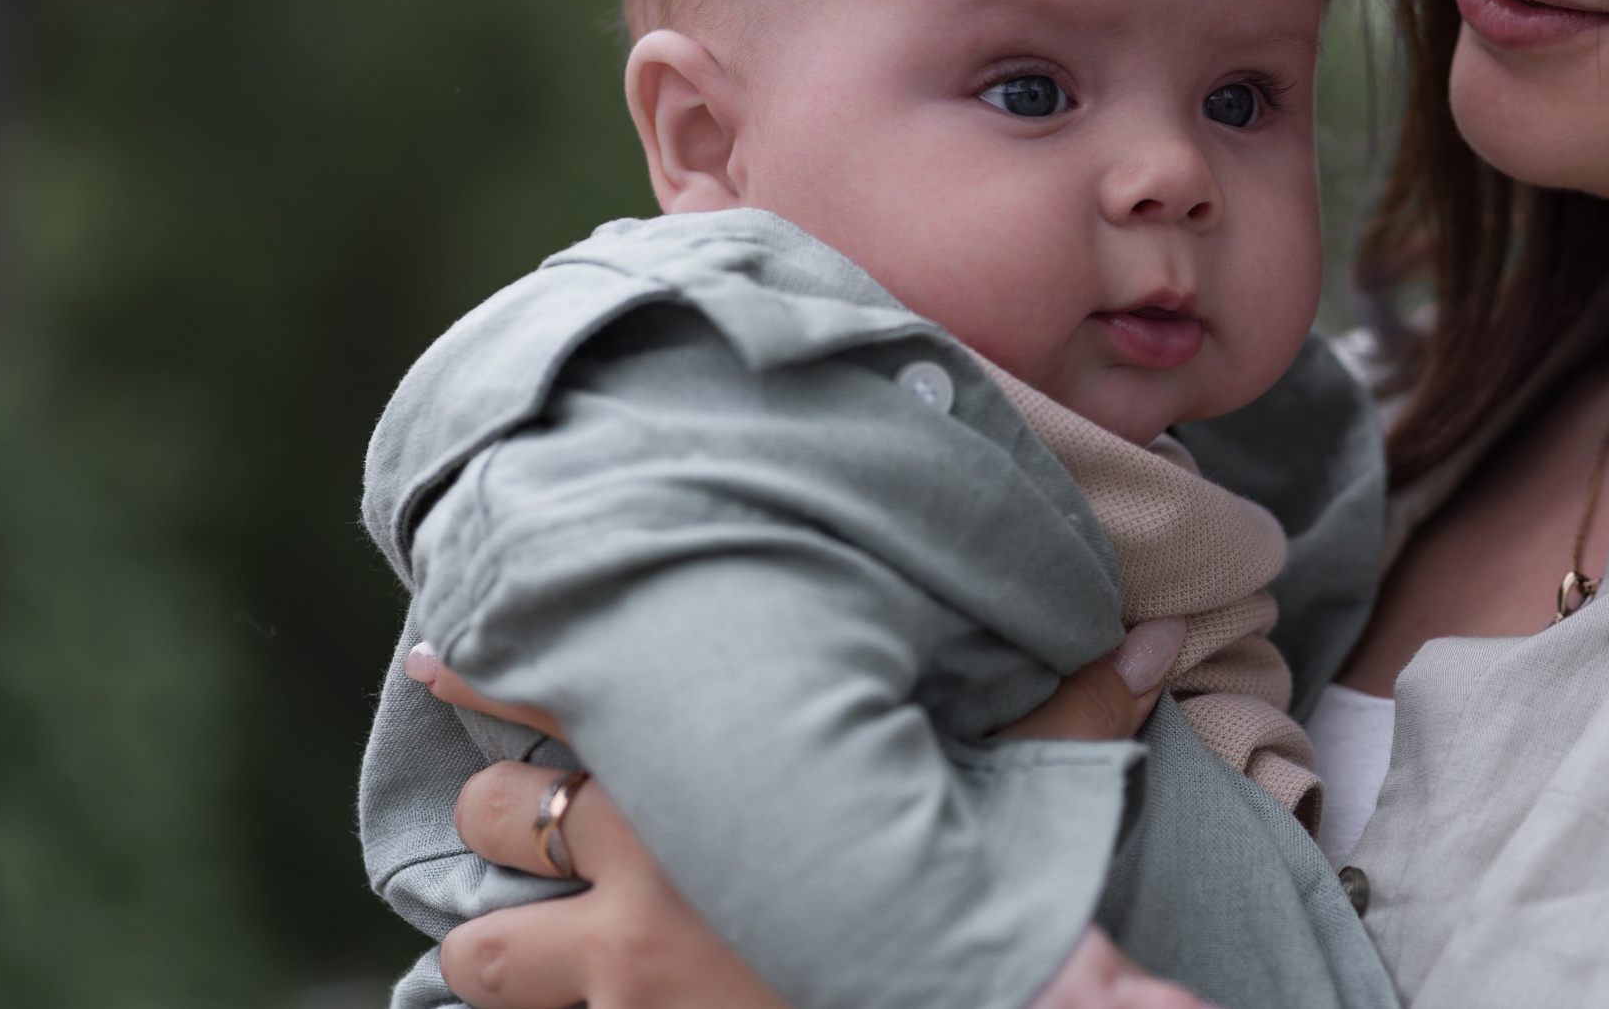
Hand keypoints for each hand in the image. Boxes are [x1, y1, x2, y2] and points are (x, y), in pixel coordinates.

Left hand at [412, 620, 1190, 1008]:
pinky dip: (517, 1005)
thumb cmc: (947, 944)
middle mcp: (641, 871)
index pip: (565, 690)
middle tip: (526, 788)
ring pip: (476, 940)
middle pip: (499, 810)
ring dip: (492, 926)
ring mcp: (613, 980)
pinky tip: (535, 998)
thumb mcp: (1006, 832)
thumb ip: (1071, 729)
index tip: (452, 642)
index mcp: (717, 783)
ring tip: (515, 911)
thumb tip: (1157, 637)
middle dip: (504, 804)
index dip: (491, 664)